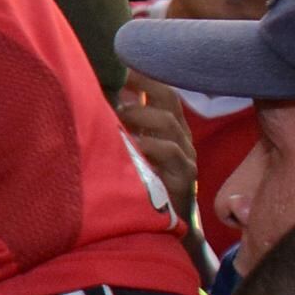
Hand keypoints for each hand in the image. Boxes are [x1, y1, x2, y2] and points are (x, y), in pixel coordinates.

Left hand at [115, 74, 196, 220]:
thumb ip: (129, 125)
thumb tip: (109, 94)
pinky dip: (150, 145)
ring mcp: (185, 157)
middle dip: (144, 84)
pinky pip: (170, 154)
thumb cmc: (147, 187)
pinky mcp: (184, 178)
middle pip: (169, 100)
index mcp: (171, 129)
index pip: (162, 92)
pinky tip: (133, 143)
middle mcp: (181, 138)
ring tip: (119, 113)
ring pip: (169, 123)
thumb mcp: (137, 152)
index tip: (120, 63)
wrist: (169, 230)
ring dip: (141, 113)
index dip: (143, 76)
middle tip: (118, 79)